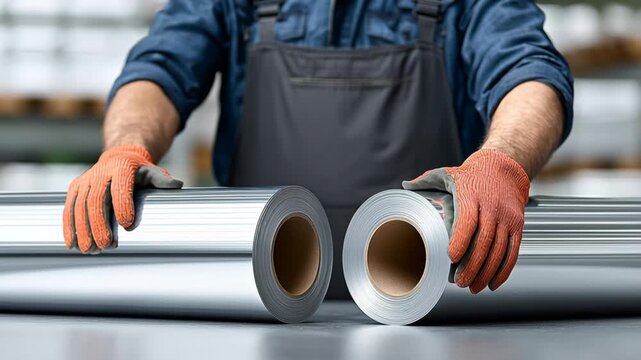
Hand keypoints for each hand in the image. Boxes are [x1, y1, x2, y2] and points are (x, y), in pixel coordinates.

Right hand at [63, 144, 182, 253]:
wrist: (118, 158)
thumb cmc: (138, 171)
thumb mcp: (152, 172)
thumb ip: (162, 180)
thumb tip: (177, 185)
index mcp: (121, 168)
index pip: (120, 187)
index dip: (123, 205)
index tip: (127, 225)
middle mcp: (100, 173)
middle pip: (96, 200)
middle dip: (99, 224)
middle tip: (105, 245)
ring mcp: (85, 181)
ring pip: (80, 207)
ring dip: (83, 230)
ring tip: (91, 250)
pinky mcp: (75, 189)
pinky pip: (69, 209)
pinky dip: (69, 227)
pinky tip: (73, 244)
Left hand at [402, 149, 529, 292]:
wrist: (504, 169)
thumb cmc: (471, 175)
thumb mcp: (448, 173)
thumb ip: (426, 180)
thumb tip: (404, 186)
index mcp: (472, 195)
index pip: (468, 220)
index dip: (461, 240)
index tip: (450, 257)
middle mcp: (492, 207)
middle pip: (484, 240)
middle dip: (472, 265)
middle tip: (459, 282)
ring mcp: (507, 218)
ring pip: (500, 250)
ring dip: (487, 272)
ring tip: (472, 287)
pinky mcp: (517, 226)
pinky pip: (513, 251)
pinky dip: (504, 271)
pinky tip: (493, 284)